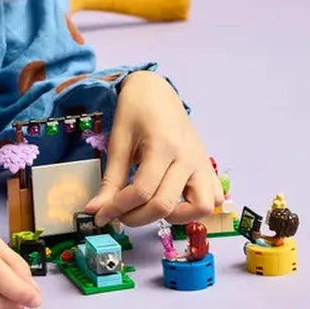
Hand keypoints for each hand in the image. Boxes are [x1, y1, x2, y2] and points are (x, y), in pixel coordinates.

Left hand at [84, 71, 222, 227]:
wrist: (156, 91)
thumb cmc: (136, 110)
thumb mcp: (118, 141)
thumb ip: (110, 179)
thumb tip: (95, 210)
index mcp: (163, 145)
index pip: (142, 191)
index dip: (117, 209)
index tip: (101, 215)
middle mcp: (187, 157)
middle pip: (165, 205)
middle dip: (136, 217)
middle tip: (119, 213)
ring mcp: (202, 163)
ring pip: (200, 208)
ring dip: (174, 216)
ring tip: (151, 206)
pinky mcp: (208, 167)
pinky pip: (214, 198)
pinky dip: (195, 207)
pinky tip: (173, 200)